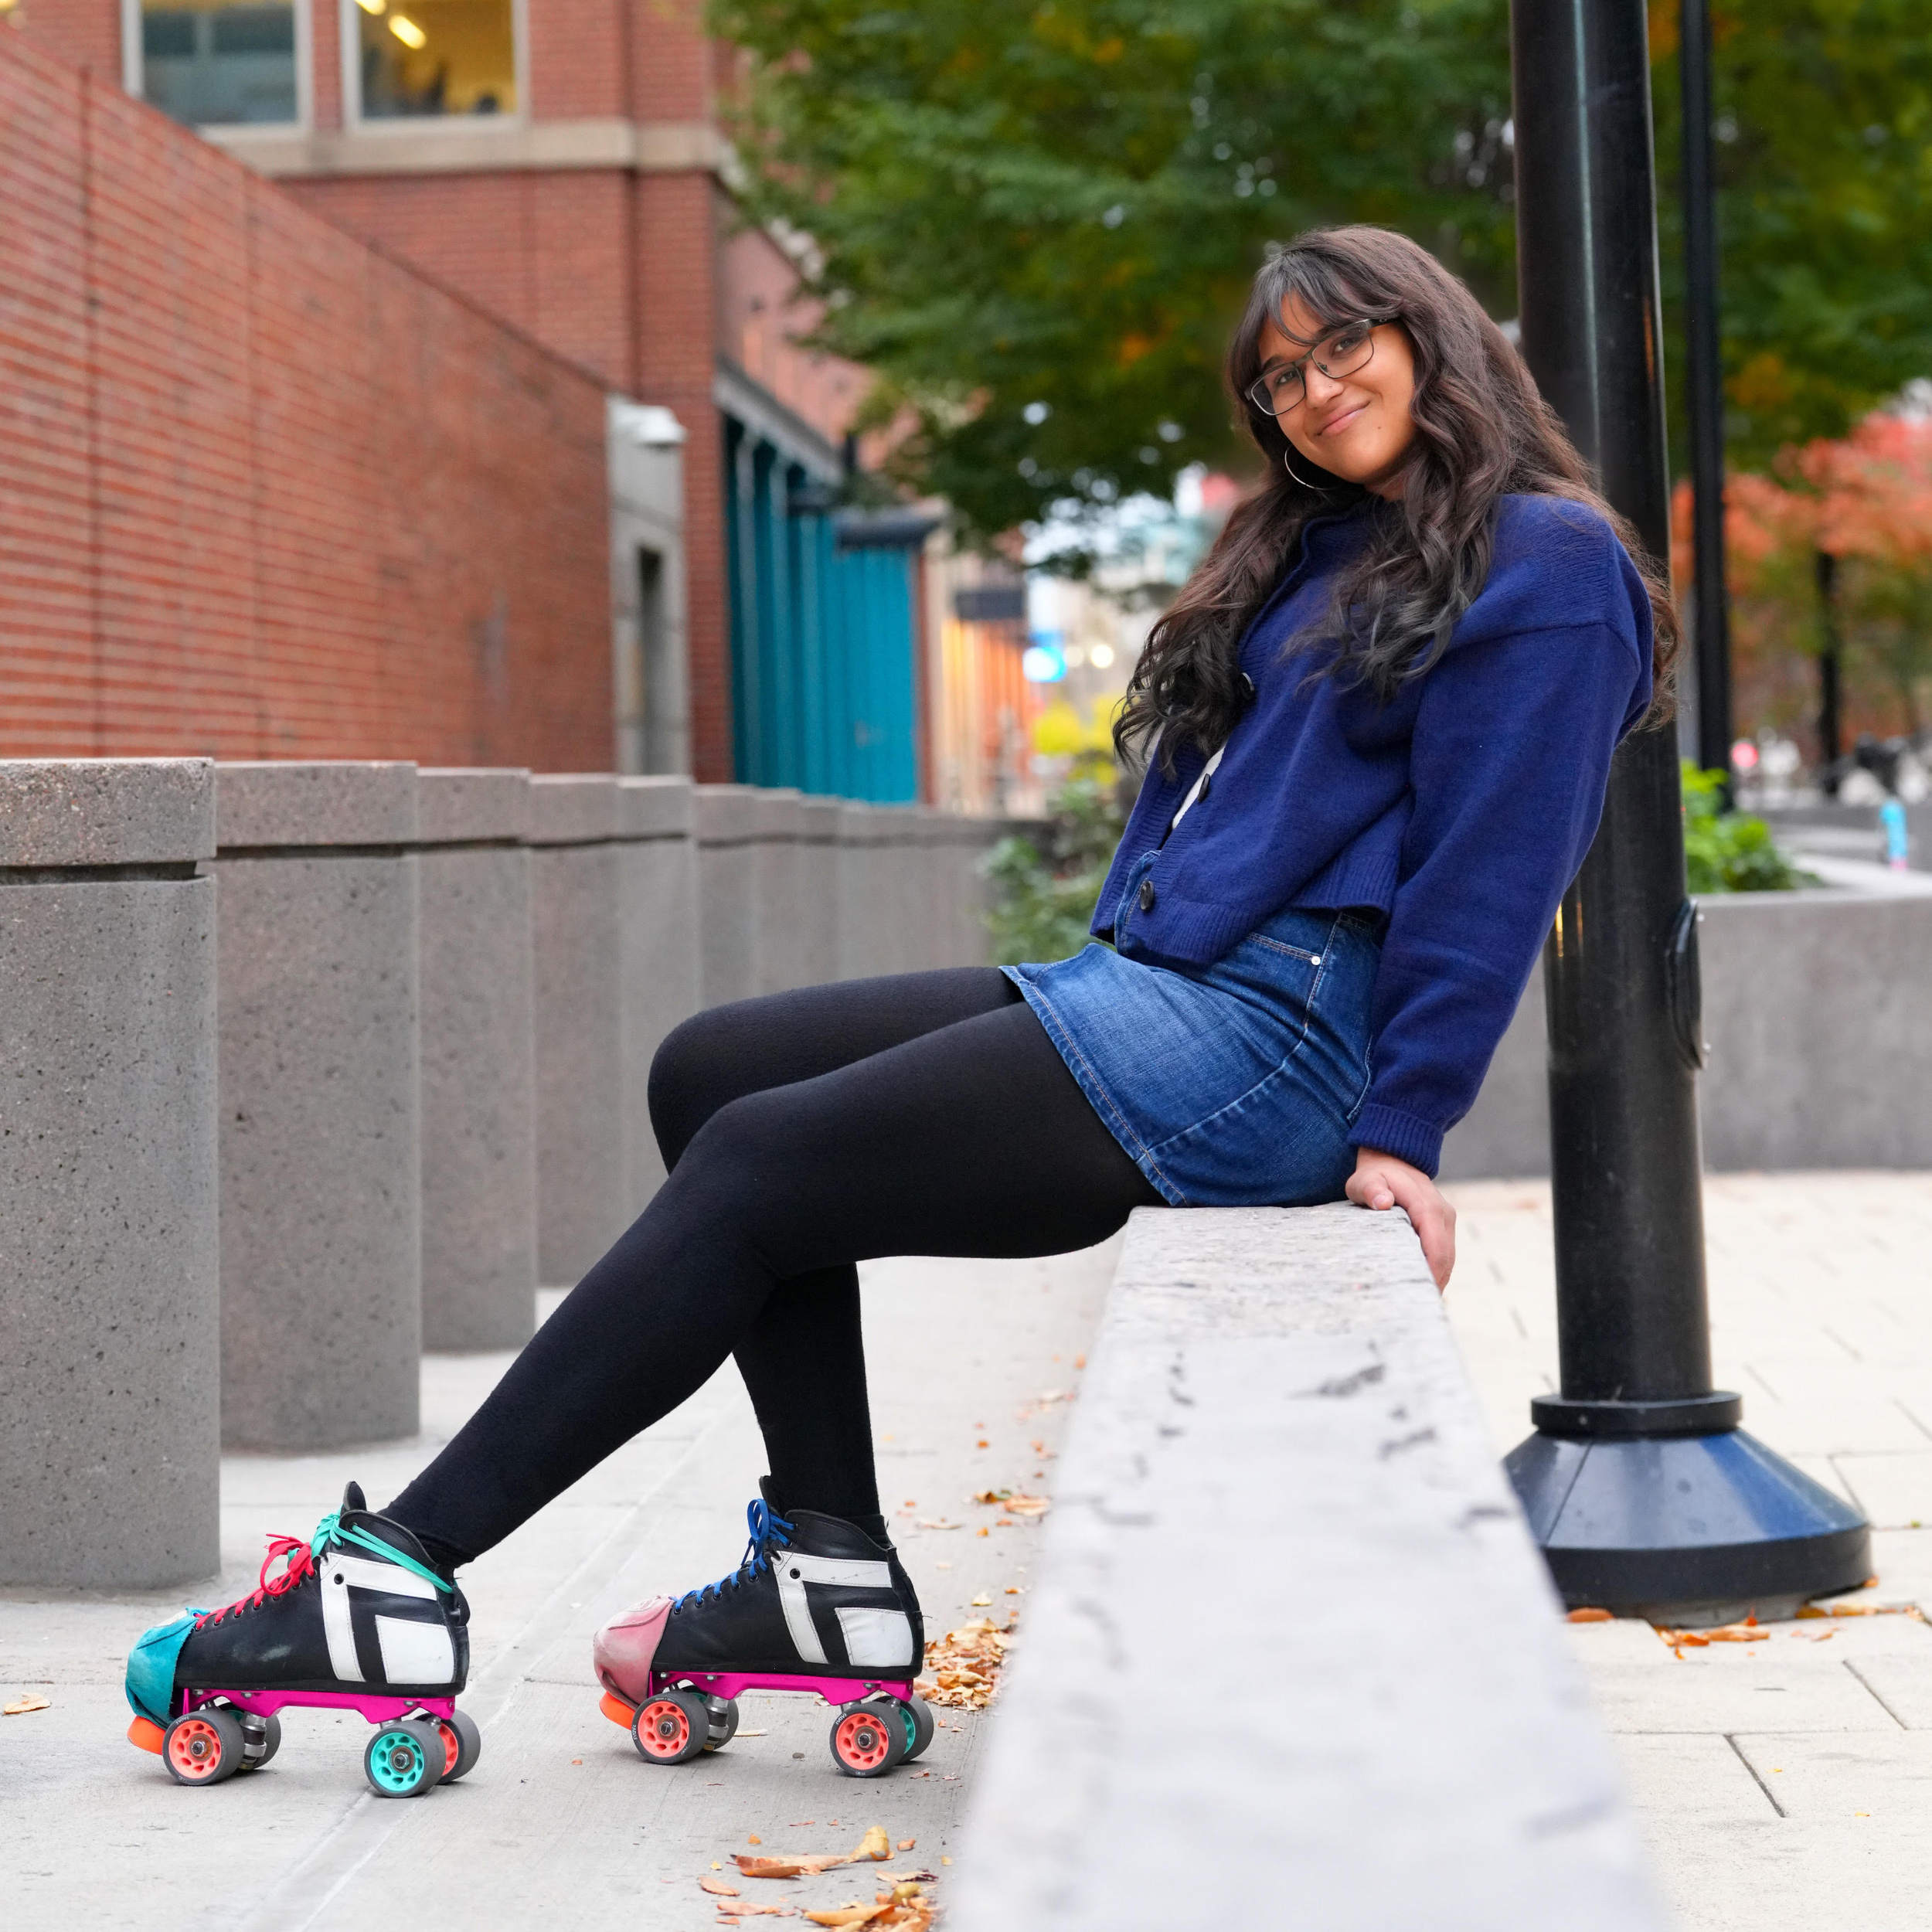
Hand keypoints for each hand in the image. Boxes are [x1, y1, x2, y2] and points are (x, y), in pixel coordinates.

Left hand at [1346, 1146, 1455, 1290]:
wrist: (1393, 1160)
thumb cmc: (1375, 1174)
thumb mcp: (1366, 1179)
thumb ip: (1371, 1190)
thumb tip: (1382, 1202)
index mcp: (1427, 1206)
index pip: (1436, 1248)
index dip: (1430, 1273)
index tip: (1416, 1295)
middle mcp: (1442, 1215)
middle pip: (1446, 1259)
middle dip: (1433, 1283)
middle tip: (1414, 1308)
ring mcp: (1445, 1221)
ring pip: (1448, 1259)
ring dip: (1436, 1280)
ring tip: (1416, 1303)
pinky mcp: (1442, 1227)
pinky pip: (1444, 1253)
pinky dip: (1436, 1271)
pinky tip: (1421, 1287)